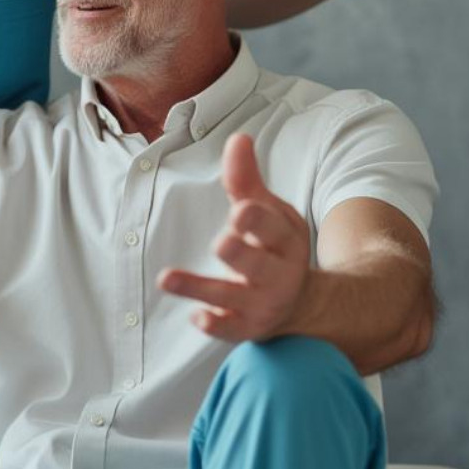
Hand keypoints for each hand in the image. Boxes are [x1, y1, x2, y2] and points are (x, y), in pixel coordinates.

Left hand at [157, 134, 310, 342]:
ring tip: (166, 278)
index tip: (240, 211)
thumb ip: (247, 180)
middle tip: (221, 242)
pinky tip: (196, 317)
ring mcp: (262, 302)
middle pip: (258, 264)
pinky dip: (215, 325)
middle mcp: (278, 273)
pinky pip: (231, 330)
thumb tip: (238, 138)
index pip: (273, 228)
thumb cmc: (275, 245)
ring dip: (200, 288)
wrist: (303, 302)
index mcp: (284, 239)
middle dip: (240, 254)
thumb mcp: (268, 211)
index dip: (258, 220)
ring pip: (232, 297)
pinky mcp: (247, 326)